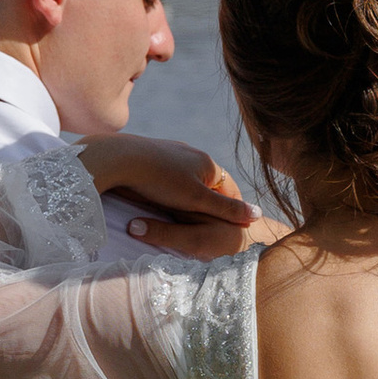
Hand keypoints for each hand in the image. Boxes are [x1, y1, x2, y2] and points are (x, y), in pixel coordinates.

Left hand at [74, 135, 267, 262]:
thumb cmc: (160, 181)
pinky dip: (167, 187)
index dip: (231, 209)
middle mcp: (193, 152)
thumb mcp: (197, 201)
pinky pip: (168, 173)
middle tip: (202, 224)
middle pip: (208, 183)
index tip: (228, 228)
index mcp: (208, 162)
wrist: (120, 158)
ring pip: (186, 178)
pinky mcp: (152, 153)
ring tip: (178, 213)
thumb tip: (258, 216)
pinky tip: (157, 197)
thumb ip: (227, 209)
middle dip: (207, 203)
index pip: (229, 188)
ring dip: (186, 195)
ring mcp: (172, 151)